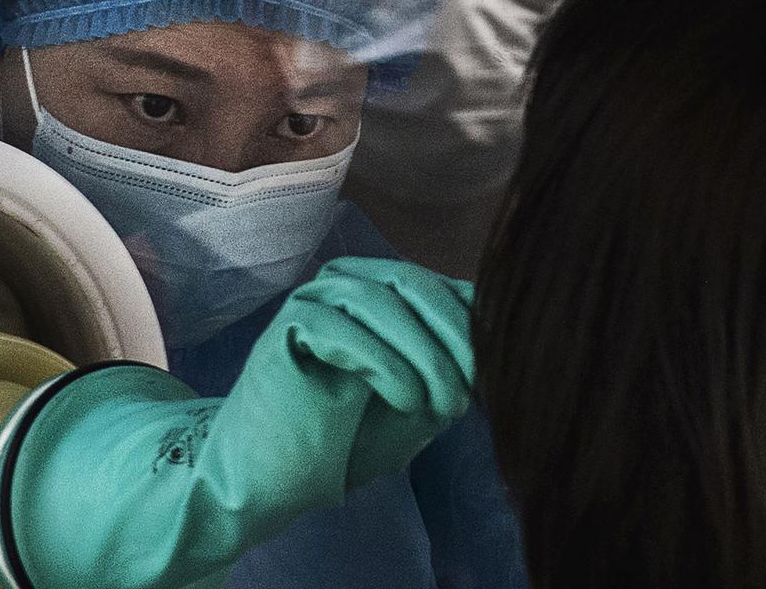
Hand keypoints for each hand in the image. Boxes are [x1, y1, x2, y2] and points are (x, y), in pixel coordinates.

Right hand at [0, 257, 475, 588]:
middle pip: (415, 284)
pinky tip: (403, 400)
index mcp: (379, 294)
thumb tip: (492, 324)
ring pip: (382, 300)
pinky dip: (385, 365)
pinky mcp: (288, 323)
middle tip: (466, 395)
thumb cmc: (345, 443)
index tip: (491, 375)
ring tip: (436, 405)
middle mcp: (346, 285)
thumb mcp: (420, 402)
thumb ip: (451, 363)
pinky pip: (345, 327)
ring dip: (422, 356)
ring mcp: (314, 299)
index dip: (472, 324)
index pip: (439, 287)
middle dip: (452, 339)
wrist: (273, 481)